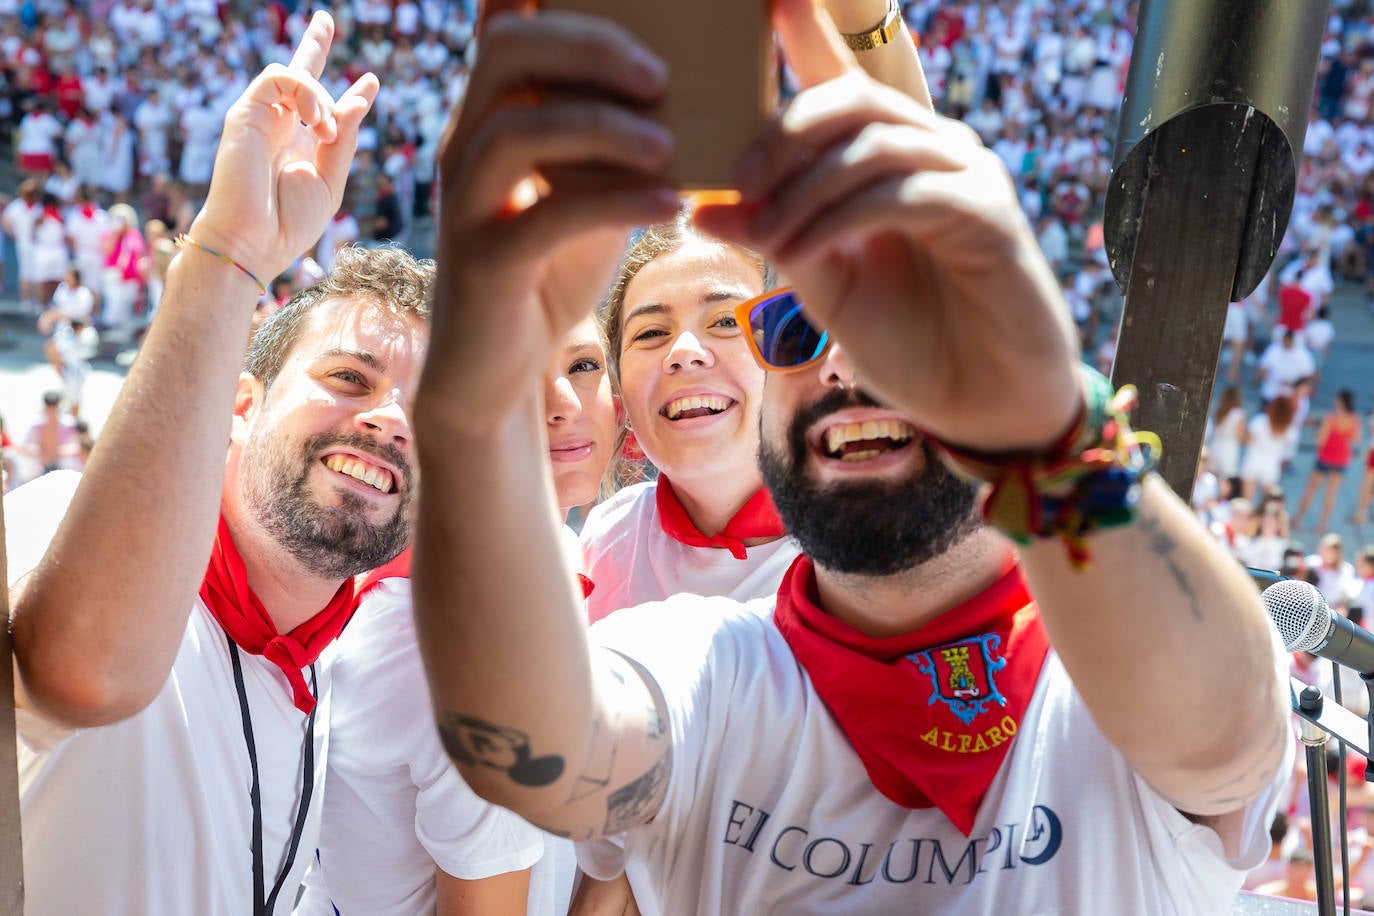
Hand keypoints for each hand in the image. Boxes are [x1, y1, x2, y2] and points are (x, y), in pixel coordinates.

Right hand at [189, 12, 378, 281]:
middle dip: (313, 45)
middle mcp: (281, 127)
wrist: (253, 242)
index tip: (371, 81)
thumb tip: (363, 95)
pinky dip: (305, 91)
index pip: (322, 107)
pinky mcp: (245, 112)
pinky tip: (317, 120)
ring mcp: (262, 117)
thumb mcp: (331, 180)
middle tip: (325, 18)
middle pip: (297, 74)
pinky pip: (277, 77)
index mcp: (302, 145)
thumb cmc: (289, 222)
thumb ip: (346, 138)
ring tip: (327, 130)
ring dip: (321, 98)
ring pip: (294, 75)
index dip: (347, 92)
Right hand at [423, 0, 678, 421]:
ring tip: (671, 149)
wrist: (494, 372)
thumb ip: (614, 148)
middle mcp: (464, 146)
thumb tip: (684, 104)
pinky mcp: (485, 260)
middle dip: (590, 49)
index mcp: (488, 119)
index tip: (635, 13)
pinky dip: (616, 203)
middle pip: (506, 52)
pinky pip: (547, 216)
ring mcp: (465, 202)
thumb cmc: (547, 275)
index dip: (551, 2)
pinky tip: (671, 208)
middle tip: (661, 78)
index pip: (505, 28)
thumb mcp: (587, 197)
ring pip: (520, 130)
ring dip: (605, 129)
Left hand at [694, 0, 1080, 451]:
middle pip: (850, 98)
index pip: (842, 80)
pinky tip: (799, 252)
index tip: (766, 1)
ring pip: (871, 142)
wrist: (984, 406)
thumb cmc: (911, 342)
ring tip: (762, 235)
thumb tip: (699, 205)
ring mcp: (966, 174)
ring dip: (802, 187)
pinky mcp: (988, 213)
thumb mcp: (825, 287)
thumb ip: (776, 237)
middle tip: (734, 182)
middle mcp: (932, 150)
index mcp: (891, 158)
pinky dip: (838, 219)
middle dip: (781, 134)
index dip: (806, 34)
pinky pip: (900, 192)